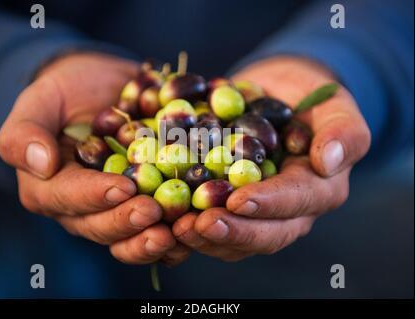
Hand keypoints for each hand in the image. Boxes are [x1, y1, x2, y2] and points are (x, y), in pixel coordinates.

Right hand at [0, 52, 189, 264]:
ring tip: (176, 232)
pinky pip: (158, 227)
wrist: (105, 89)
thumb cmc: (68, 92)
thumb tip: (39, 164)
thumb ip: (25, 130)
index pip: (66, 198)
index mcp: (51, 186)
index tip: (122, 186)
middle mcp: (83, 207)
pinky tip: (195, 227)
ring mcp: (116, 209)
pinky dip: (177, 231)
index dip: (94, 196)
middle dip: (127, 222)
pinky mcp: (144, 204)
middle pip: (100, 226)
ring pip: (129, 236)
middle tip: (153, 212)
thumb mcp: (41, 100)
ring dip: (152, 239)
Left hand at [173, 56, 370, 260]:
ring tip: (177, 229)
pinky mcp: (232, 209)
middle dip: (232, 232)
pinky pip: (214, 226)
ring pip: (237, 240)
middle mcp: (289, 211)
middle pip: (265, 233)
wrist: (278, 98)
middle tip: (199, 225)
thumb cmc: (309, 99)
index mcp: (318, 189)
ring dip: (206, 238)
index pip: (295, 202)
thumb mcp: (336, 106)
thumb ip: (344, 132)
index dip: (267, 204)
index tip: (237, 200)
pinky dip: (192, 226)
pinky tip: (168, 220)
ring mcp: (259, 213)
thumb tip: (328, 161)